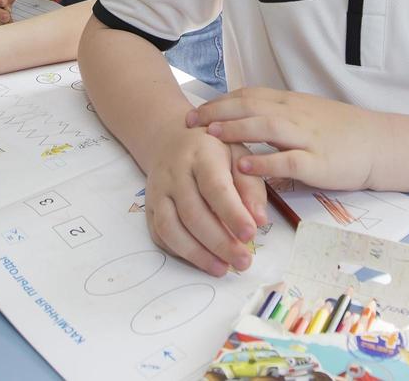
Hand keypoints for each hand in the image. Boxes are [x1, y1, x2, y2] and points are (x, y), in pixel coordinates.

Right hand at [141, 124, 267, 276]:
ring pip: (171, 228)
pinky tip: (202, 260)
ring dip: (197, 254)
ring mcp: (158, 192)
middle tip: (244, 262)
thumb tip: (259, 220)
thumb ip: (250, 185)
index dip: (232, 213)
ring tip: (223, 269)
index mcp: (201, 155)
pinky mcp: (149, 208)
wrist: (172, 140)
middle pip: (193, 213)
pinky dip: (181, 252)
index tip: (251, 235)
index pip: (215, 187)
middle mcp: (174, 173)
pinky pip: (160, 235)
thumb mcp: (238, 154)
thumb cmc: (214, 150)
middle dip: (219, 242)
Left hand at [188, 88, 388, 190]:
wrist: (380, 144)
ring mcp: (307, 137)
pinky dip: (263, 161)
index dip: (221, 100)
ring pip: (265, 126)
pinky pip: (287, 159)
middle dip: (217, 111)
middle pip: (250, 105)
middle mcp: (296, 115)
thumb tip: (247, 121)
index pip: (249, 95)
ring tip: (209, 136)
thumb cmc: (343, 132)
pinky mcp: (318, 161)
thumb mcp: (308, 116)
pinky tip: (243, 165)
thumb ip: (279, 116)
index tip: (196, 109)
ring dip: (235, 129)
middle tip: (190, 121)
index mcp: (291, 104)